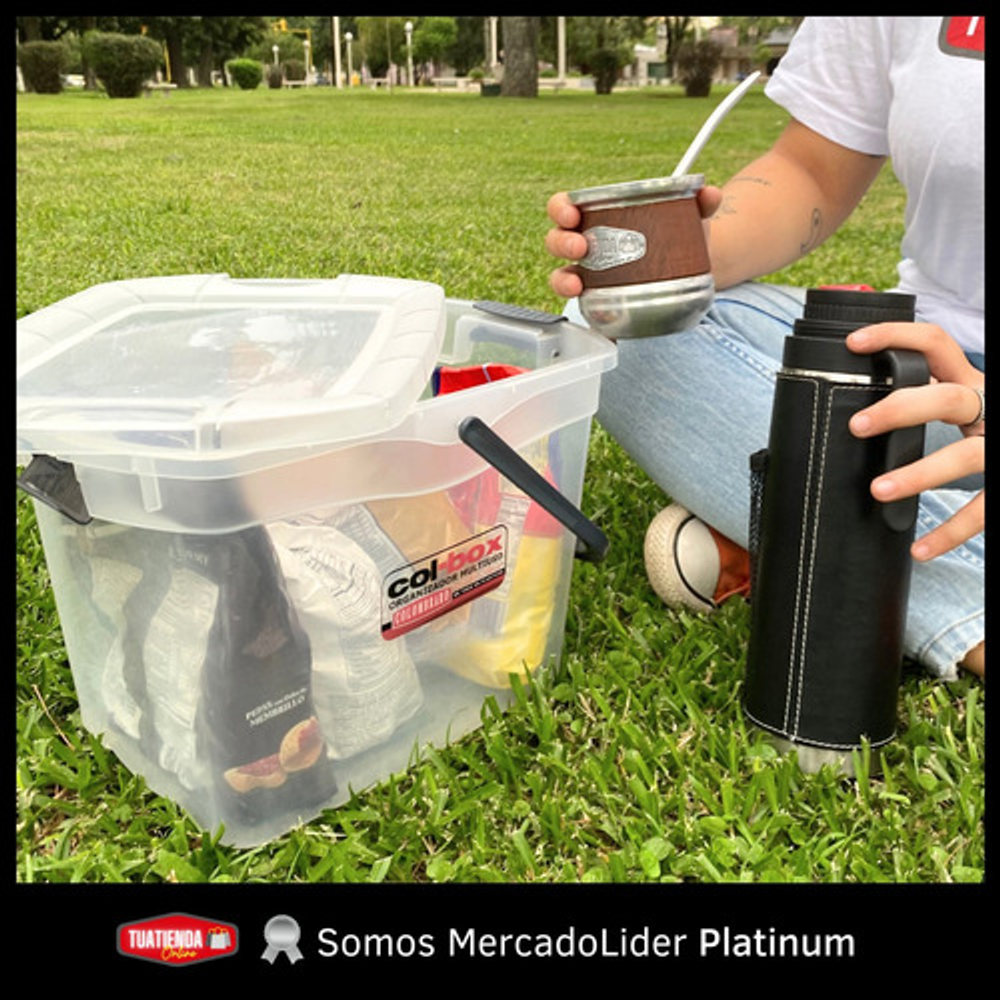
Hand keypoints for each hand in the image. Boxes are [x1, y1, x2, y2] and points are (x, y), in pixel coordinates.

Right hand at [545, 187, 723, 298]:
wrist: (691, 269)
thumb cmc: (676, 234)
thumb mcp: (688, 216)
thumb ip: (700, 203)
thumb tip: (710, 194)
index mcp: (596, 215)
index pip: (565, 207)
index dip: (561, 209)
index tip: (572, 213)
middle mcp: (587, 245)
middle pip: (556, 241)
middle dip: (563, 243)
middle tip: (582, 247)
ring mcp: (590, 275)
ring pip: (561, 276)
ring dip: (563, 280)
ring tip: (578, 284)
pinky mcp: (599, 301)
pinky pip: (583, 307)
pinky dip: (584, 311)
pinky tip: (593, 312)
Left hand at [847, 322, 983, 559]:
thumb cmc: (995, 427)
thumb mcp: (974, 403)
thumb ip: (934, 395)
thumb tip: (867, 406)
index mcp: (975, 384)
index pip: (936, 345)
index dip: (895, 337)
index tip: (854, 342)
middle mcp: (993, 408)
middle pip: (948, 397)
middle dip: (901, 408)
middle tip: (857, 425)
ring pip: (966, 455)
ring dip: (920, 474)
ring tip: (879, 490)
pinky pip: (985, 509)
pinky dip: (951, 533)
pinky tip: (919, 550)